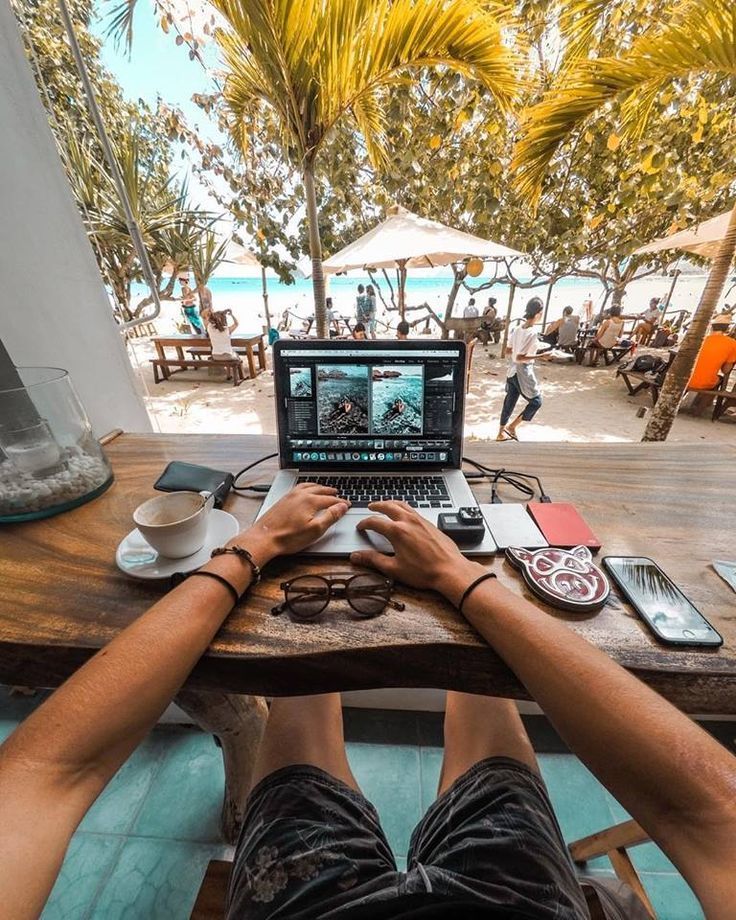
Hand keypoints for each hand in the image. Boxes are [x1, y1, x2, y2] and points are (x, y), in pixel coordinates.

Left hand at [236, 484, 348, 563]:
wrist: (264, 538)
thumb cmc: (287, 537)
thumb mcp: (315, 530)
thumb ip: (330, 516)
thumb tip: (342, 507)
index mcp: (310, 501)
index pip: (330, 500)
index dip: (341, 503)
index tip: (347, 505)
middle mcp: (300, 495)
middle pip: (320, 490)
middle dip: (330, 492)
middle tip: (337, 494)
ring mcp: (289, 496)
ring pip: (308, 486)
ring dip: (318, 487)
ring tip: (323, 489)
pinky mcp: (282, 500)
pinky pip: (298, 488)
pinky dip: (306, 487)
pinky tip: (304, 492)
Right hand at [351, 501, 482, 601]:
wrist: (450, 570)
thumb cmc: (424, 572)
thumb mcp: (394, 568)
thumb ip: (373, 560)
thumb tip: (356, 556)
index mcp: (397, 531)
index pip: (375, 522)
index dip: (365, 523)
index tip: (361, 527)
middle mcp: (409, 521)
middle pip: (389, 506)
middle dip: (378, 505)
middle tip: (371, 506)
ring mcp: (421, 520)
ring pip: (403, 504)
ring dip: (391, 503)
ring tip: (386, 505)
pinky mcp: (430, 523)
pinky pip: (414, 510)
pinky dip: (404, 508)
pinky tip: (405, 514)